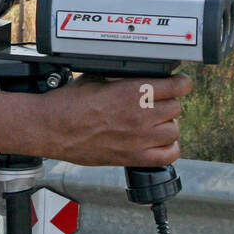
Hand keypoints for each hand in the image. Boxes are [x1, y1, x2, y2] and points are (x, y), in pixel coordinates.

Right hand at [38, 73, 192, 168]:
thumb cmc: (69, 104)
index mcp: (134, 92)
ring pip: (174, 130)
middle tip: (158, 103)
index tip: (179, 83)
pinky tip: (159, 142)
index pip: (178, 86)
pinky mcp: (133, 157)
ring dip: (167, 125)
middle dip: (169, 103)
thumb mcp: (98, 78)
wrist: (52, 128)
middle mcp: (141, 115)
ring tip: (156, 123)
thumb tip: (136, 75)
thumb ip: (123, 78)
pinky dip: (168, 149)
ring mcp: (139, 139)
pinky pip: (169, 155)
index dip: (181, 83)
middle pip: (177, 108)